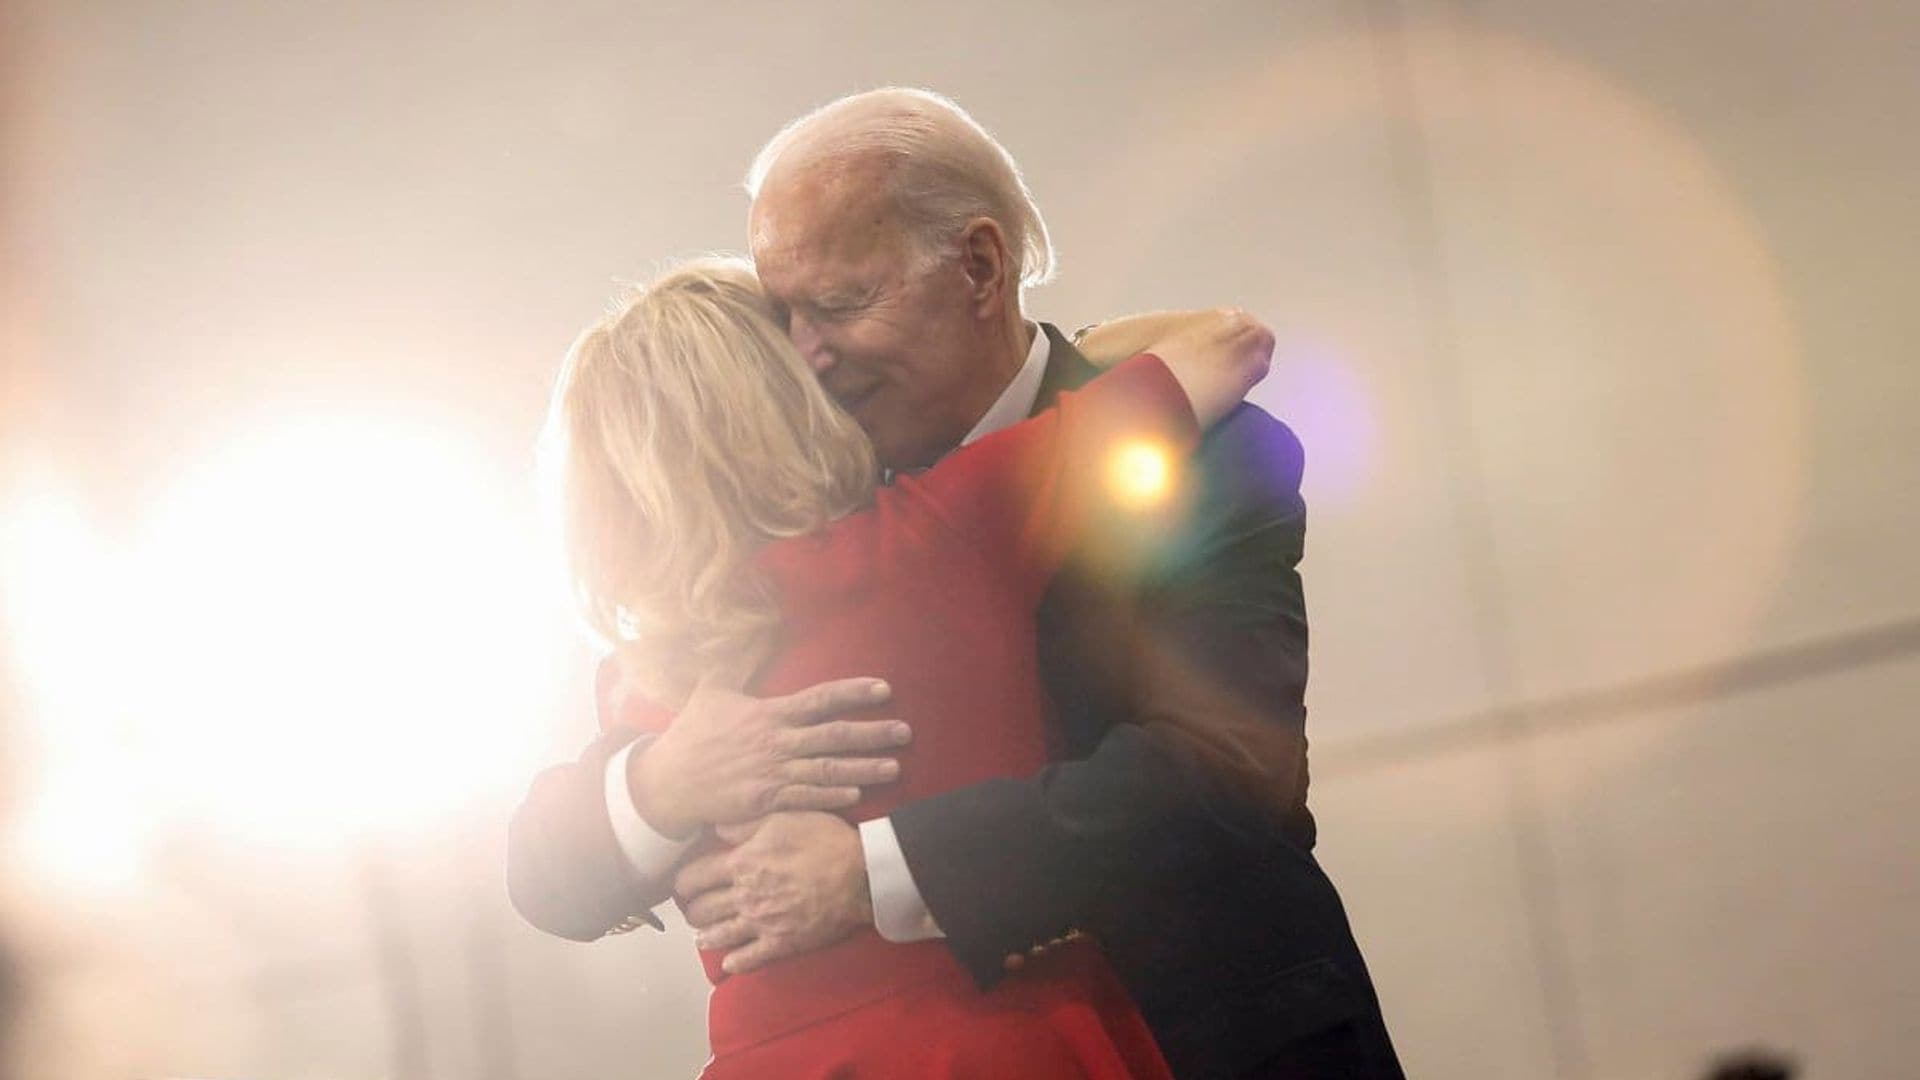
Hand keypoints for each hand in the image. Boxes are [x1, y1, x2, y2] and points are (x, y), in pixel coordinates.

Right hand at [632, 675, 909, 836]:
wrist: (668, 781)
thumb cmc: (693, 733)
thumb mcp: (711, 689)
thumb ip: (735, 661)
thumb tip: (748, 630)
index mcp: (769, 713)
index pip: (820, 698)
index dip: (854, 692)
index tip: (884, 688)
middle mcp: (777, 742)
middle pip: (834, 736)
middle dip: (873, 733)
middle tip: (906, 732)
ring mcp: (773, 773)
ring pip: (827, 770)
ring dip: (864, 768)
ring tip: (895, 767)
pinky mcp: (766, 800)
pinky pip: (806, 798)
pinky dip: (832, 797)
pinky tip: (858, 794)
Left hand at [674, 812, 871, 974]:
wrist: (859, 874)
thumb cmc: (824, 840)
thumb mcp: (783, 817)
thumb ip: (745, 824)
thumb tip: (716, 827)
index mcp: (741, 863)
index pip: (695, 876)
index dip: (684, 880)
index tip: (683, 883)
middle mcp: (744, 896)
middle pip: (701, 908)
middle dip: (691, 909)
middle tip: (692, 909)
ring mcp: (761, 923)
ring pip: (719, 935)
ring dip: (705, 936)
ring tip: (700, 937)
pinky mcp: (781, 943)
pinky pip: (750, 959)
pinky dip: (734, 963)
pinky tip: (728, 964)